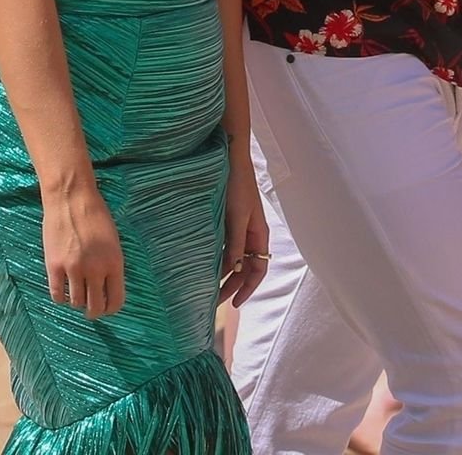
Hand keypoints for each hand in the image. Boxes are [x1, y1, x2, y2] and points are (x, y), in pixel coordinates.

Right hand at [41, 183, 124, 318]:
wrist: (70, 197)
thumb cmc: (94, 214)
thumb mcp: (112, 241)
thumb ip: (110, 265)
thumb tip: (105, 287)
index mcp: (114, 263)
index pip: (116, 301)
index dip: (110, 309)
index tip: (105, 308)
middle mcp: (95, 269)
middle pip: (96, 306)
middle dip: (93, 312)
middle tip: (90, 310)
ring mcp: (73, 268)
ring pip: (76, 302)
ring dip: (77, 303)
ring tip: (75, 296)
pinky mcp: (55, 265)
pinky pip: (57, 294)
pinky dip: (60, 298)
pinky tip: (62, 292)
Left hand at [218, 161, 268, 308]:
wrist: (230, 158)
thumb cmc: (238, 184)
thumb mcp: (237, 216)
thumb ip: (236, 242)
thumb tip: (233, 269)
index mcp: (259, 234)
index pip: (258, 270)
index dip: (248, 288)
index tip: (234, 303)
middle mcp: (250, 233)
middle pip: (245, 267)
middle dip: (232, 284)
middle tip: (213, 300)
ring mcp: (237, 226)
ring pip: (233, 257)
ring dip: (223, 272)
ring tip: (206, 286)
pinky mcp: (224, 219)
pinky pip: (223, 244)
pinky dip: (216, 256)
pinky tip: (203, 262)